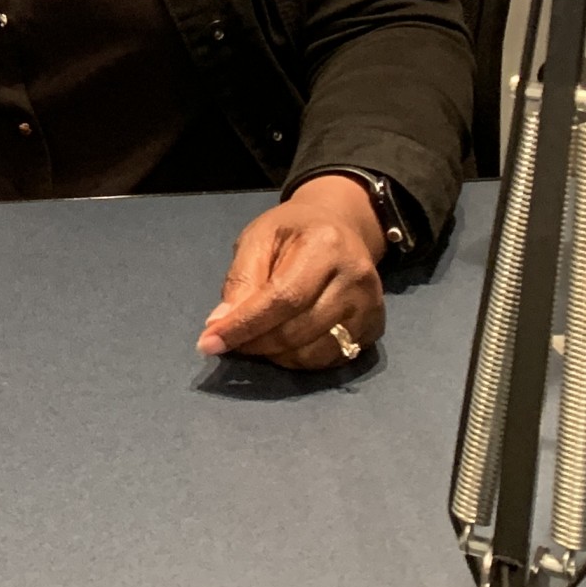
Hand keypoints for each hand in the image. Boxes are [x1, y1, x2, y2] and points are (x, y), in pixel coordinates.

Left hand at [196, 175, 386, 368]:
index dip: (245, 324)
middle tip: (227, 341)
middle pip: (298, 329)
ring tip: (254, 338)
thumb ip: (241, 278)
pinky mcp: (375, 328)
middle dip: (255, 342)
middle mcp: (356, 278)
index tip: (210, 341)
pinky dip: (298, 359)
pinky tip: (282, 344)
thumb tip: (221, 322)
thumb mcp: (258, 237)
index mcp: (325, 245)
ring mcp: (370, 307)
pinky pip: (330, 359)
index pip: (283, 298)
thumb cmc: (294, 230)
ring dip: (275, 355)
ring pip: (314, 352)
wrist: (341, 226)